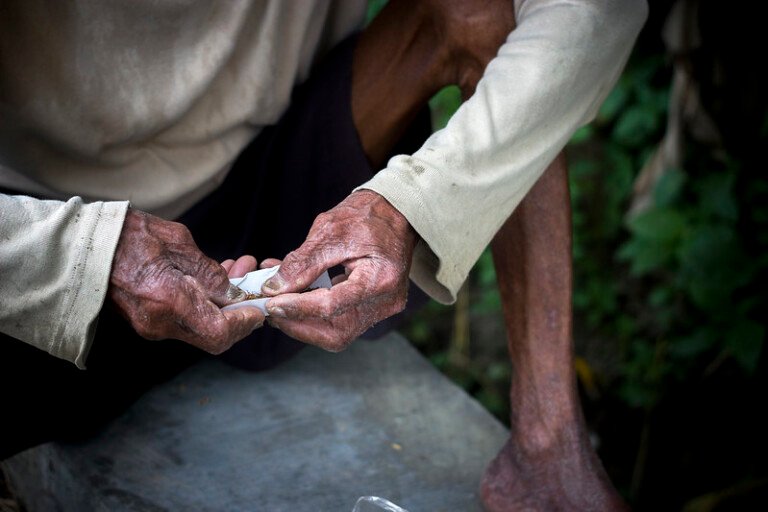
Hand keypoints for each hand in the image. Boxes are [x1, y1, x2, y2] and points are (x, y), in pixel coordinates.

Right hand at [108, 209, 264, 353]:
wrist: (84, 245)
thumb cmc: (128, 236)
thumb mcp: (178, 243)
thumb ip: (209, 272)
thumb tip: (233, 291)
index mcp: (169, 302)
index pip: (220, 332)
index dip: (245, 323)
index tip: (256, 307)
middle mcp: (160, 323)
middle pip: (213, 336)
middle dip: (238, 314)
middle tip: (250, 288)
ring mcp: (151, 326)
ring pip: (201, 328)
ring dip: (222, 307)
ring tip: (234, 273)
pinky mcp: (147, 322)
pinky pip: (185, 321)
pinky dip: (203, 305)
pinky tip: (209, 281)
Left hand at [261, 190, 416, 351]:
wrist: (394, 214)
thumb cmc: (366, 216)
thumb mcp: (330, 231)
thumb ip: (302, 263)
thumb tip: (273, 288)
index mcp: (380, 279)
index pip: (332, 306)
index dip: (297, 307)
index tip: (271, 302)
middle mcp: (386, 301)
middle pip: (336, 332)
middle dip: (298, 324)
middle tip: (271, 309)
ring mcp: (382, 309)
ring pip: (337, 333)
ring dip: (304, 322)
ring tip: (280, 303)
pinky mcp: (374, 309)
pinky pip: (342, 323)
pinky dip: (315, 315)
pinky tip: (297, 299)